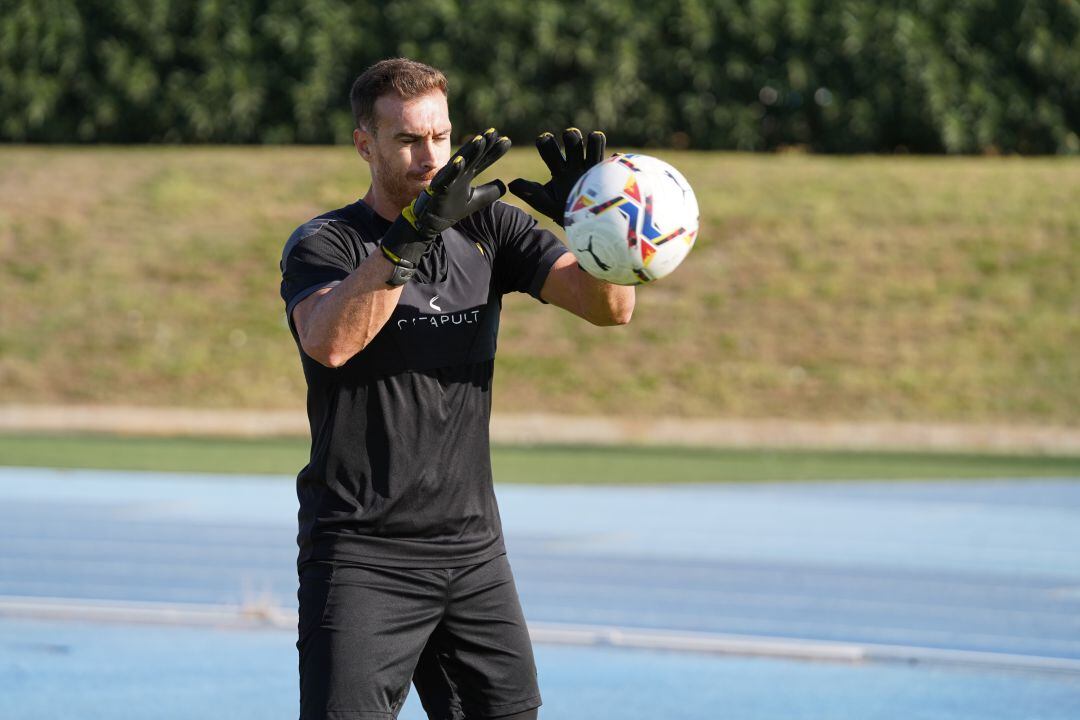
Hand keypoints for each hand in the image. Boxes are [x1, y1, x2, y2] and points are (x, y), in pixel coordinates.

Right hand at [381, 128, 510, 274]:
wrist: (431, 221)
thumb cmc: (452, 208)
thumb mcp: (476, 200)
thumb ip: (490, 192)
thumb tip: (505, 185)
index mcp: (467, 174)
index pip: (483, 160)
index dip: (494, 151)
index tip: (507, 141)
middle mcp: (459, 173)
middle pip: (473, 156)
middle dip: (484, 144)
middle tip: (494, 132)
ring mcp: (449, 179)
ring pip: (461, 162)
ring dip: (470, 151)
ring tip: (480, 139)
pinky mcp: (440, 188)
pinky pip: (447, 177)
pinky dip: (453, 169)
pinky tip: (460, 161)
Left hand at [509, 128, 605, 225]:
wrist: (590, 229)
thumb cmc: (567, 215)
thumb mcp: (547, 205)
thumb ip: (530, 193)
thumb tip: (510, 183)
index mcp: (559, 169)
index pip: (549, 148)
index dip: (546, 141)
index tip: (545, 140)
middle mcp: (576, 165)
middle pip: (572, 139)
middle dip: (571, 136)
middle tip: (570, 138)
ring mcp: (594, 167)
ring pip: (594, 141)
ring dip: (592, 139)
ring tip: (592, 141)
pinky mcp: (610, 173)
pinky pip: (615, 159)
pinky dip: (614, 158)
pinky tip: (609, 162)